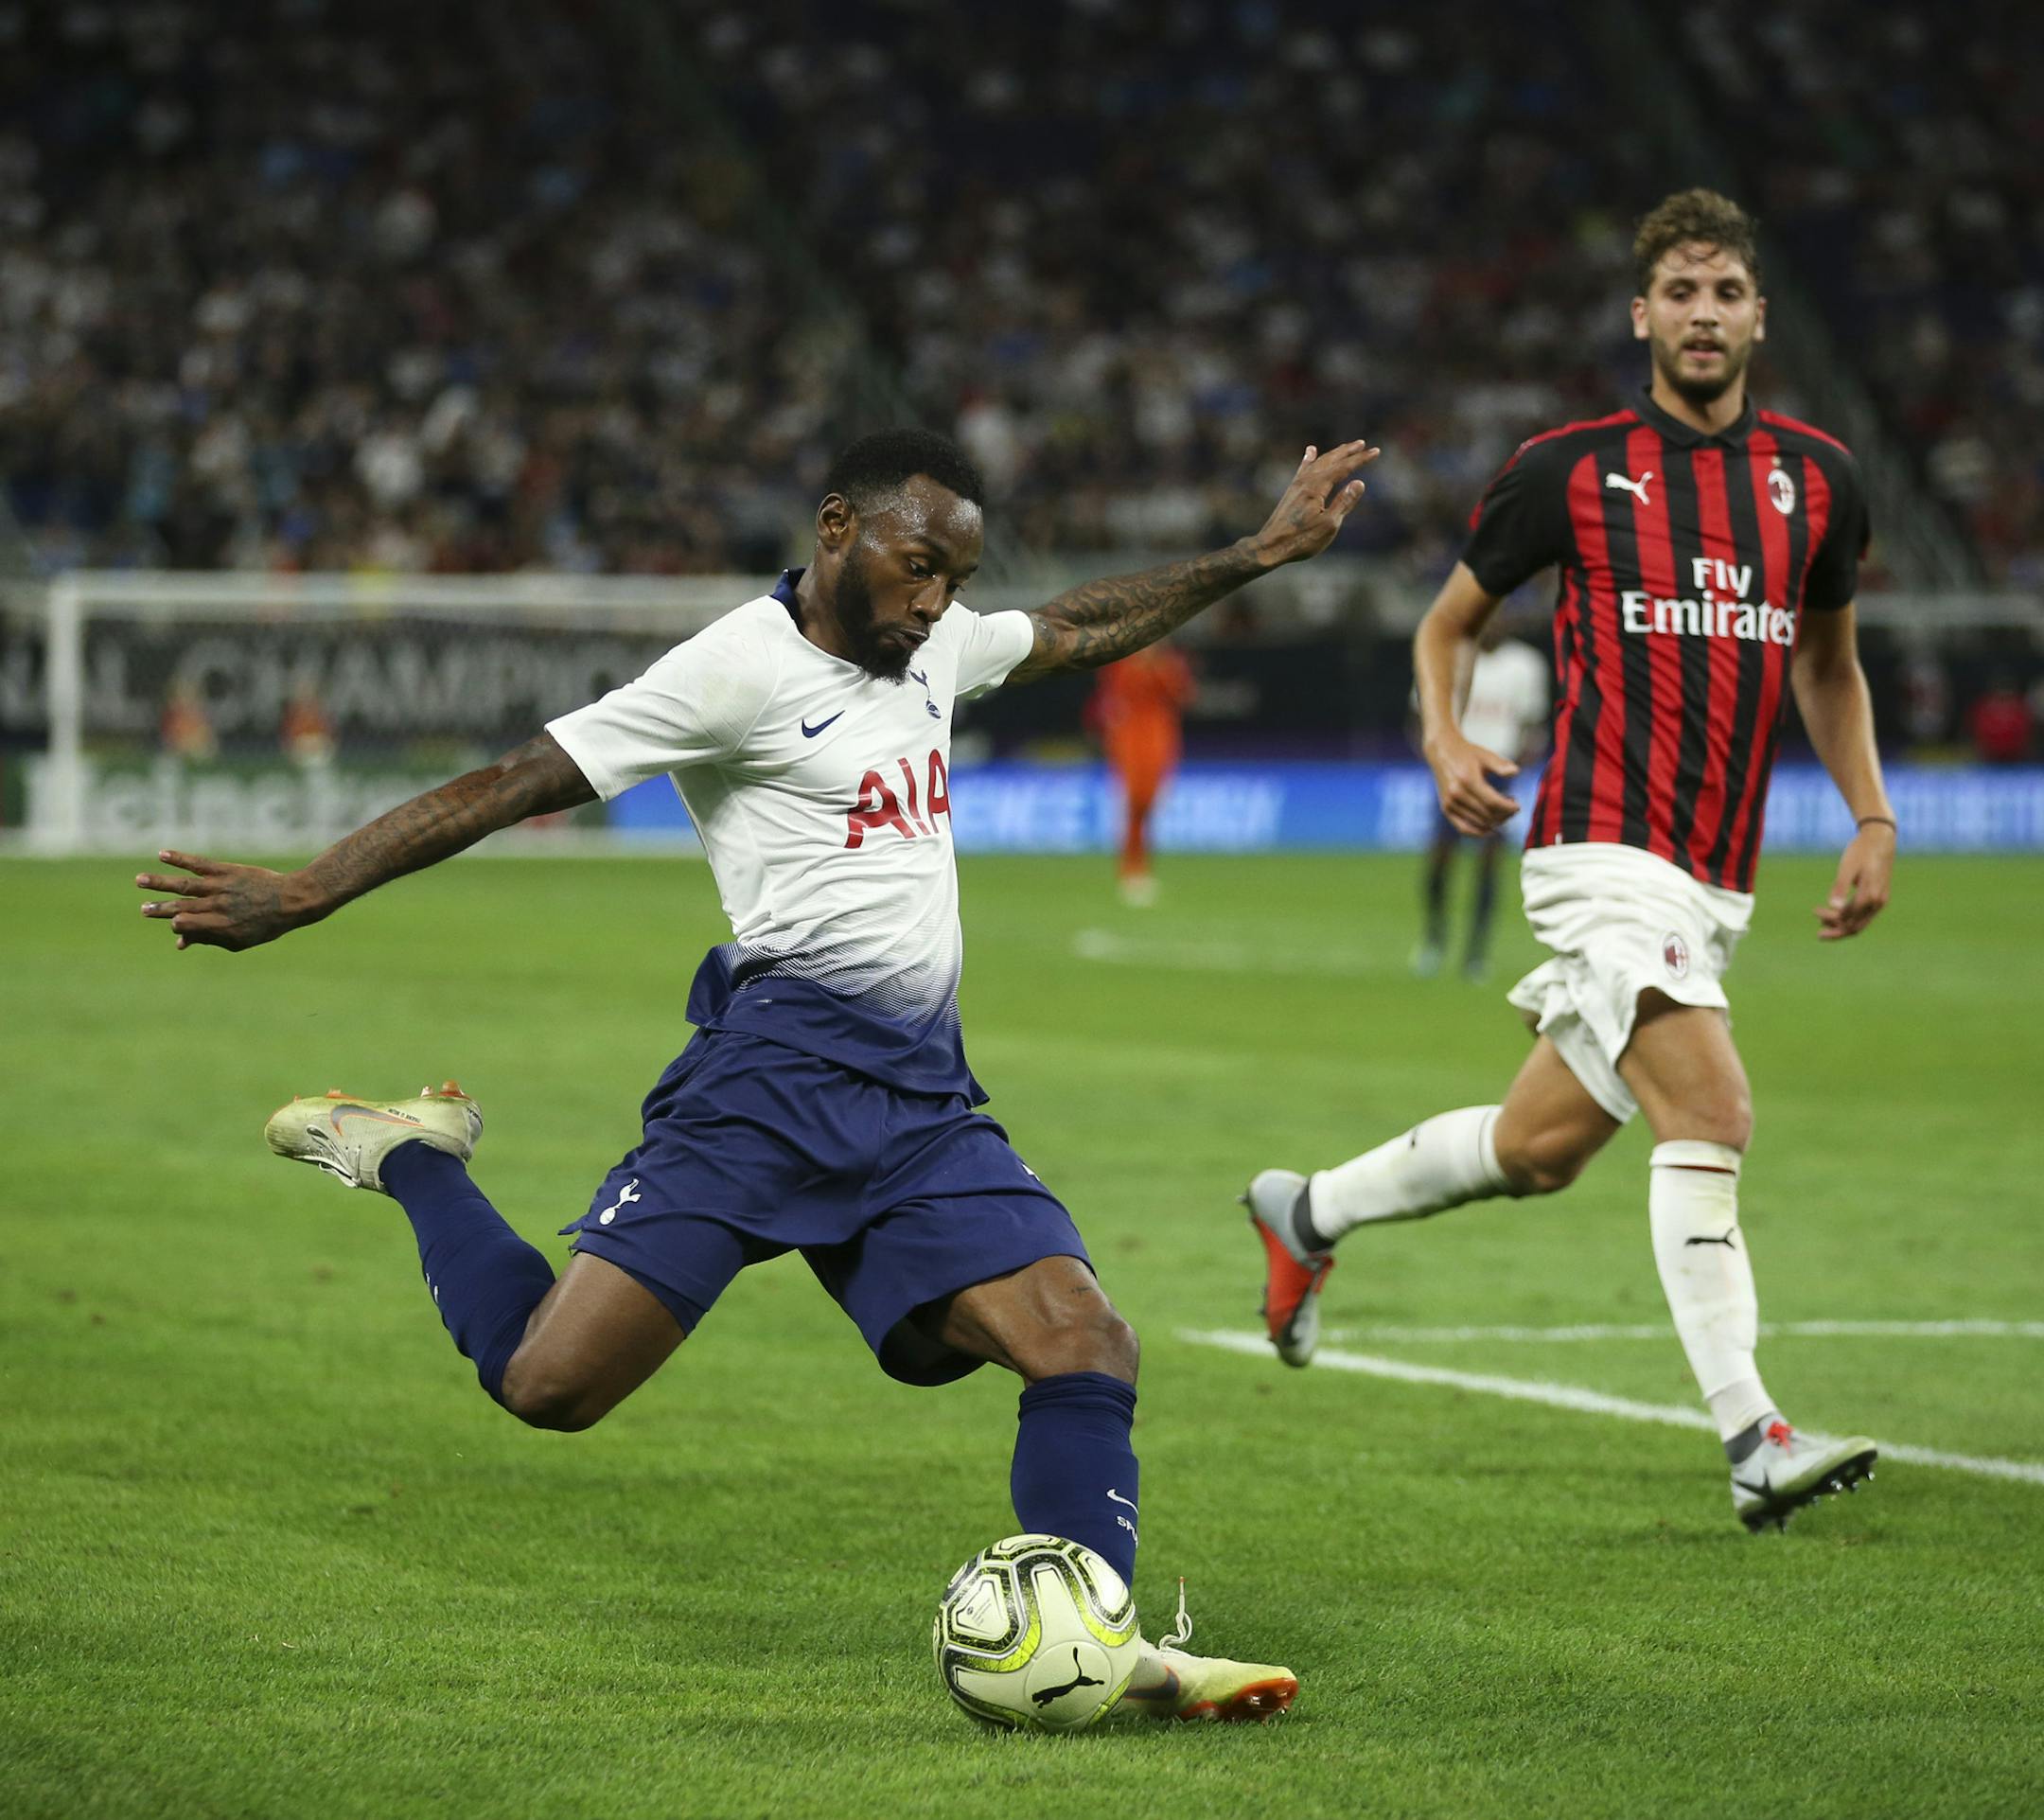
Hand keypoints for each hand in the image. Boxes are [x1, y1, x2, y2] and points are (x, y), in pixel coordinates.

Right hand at [136, 849, 313, 951]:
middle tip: (142, 909)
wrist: (292, 899)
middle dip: (161, 908)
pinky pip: (199, 863)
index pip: (192, 925)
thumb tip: (179, 942)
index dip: (181, 926)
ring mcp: (221, 886)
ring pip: (185, 885)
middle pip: (183, 907)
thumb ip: (209, 939)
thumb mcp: (240, 940)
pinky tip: (162, 855)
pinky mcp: (226, 870)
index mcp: (222, 925)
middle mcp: (219, 905)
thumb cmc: (265, 924)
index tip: (172, 924)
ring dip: (160, 882)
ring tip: (139, 881)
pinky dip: (180, 859)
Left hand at [1247, 441, 1381, 568]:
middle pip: (1330, 460)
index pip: (1344, 467)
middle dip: (1348, 451)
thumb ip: (1344, 502)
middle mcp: (1306, 481)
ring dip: (1333, 454)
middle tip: (1362, 443)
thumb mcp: (1329, 524)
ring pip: (1318, 462)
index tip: (1376, 451)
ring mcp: (1297, 485)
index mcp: (1317, 487)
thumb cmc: (1301, 540)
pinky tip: (1311, 451)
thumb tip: (1360, 482)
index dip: (1361, 459)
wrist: (1270, 546)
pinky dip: (1310, 459)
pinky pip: (1303, 468)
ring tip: (1344, 448)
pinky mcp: (1291, 491)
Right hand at [1425, 731, 1520, 836]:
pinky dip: (1478, 832)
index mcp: (1468, 779)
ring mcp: (1450, 803)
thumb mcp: (1485, 755)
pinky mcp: (1446, 809)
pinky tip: (1491, 828)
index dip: (1508, 808)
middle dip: (1504, 815)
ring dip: (1495, 822)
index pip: (1492, 802)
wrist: (1442, 753)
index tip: (1517, 806)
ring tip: (1503, 813)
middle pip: (1487, 814)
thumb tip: (1515, 772)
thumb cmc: (1467, 753)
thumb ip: (1500, 764)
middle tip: (1512, 808)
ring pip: (1478, 823)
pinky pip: (1463, 828)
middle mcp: (1457, 794)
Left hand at [1815, 821, 1894, 940]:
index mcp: (1869, 895)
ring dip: (1843, 926)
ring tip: (1824, 924)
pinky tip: (1838, 914)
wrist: (1880, 839)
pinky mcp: (1880, 897)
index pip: (1847, 917)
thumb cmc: (1860, 851)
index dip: (1830, 919)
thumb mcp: (1847, 867)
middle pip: (1856, 927)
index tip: (1815, 910)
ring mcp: (1881, 901)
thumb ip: (1840, 887)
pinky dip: (1851, 919)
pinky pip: (1865, 916)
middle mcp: (1878, 902)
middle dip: (1836, 931)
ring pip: (1862, 923)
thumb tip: (1832, 907)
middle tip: (1818, 934)